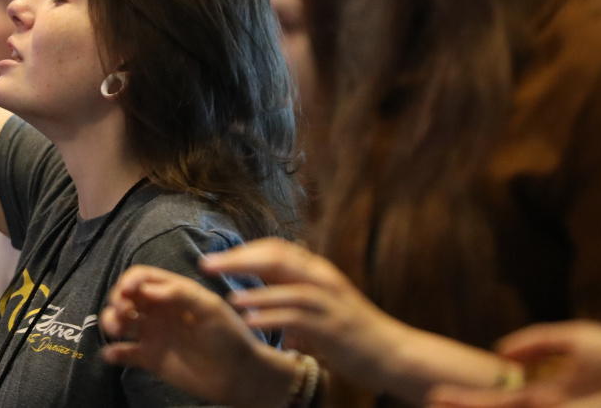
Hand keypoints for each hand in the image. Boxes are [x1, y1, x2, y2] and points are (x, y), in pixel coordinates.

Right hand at [99, 265, 309, 407]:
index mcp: (174, 293)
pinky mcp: (151, 359)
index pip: (144, 278)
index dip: (131, 281)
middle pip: (126, 298)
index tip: (126, 292)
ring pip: (121, 322)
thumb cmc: (230, 336)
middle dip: (117, 300)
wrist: (239, 376)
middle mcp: (160, 311)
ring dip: (111, 322)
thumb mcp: (210, 308)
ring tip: (116, 331)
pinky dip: (113, 352)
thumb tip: (146, 288)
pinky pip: (125, 353)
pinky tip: (112, 353)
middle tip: (122, 312)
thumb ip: (180, 293)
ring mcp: (154, 335)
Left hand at [204, 238, 409, 393]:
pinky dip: (272, 318)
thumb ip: (291, 291)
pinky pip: (298, 318)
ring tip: (227, 297)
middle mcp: (322, 278)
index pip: (275, 248)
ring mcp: (329, 301)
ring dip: (254, 290)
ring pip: (287, 285)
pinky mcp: (333, 327)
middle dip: (238, 260)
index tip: (215, 258)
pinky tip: (251, 321)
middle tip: (207, 265)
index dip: (243, 250)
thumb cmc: (352, 329)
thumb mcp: (321, 302)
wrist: (393, 352)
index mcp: (317, 270)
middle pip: (275, 257)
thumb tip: (258, 288)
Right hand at [428, 322, 600, 407]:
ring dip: (469, 406)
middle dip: (463, 405)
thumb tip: (501, 351)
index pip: (503, 399)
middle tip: (430, 399)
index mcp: (551, 394)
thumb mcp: (575, 337)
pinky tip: (467, 402)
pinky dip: (489, 405)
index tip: (442, 391)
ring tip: (435, 400)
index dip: (473, 396)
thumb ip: (538, 340)